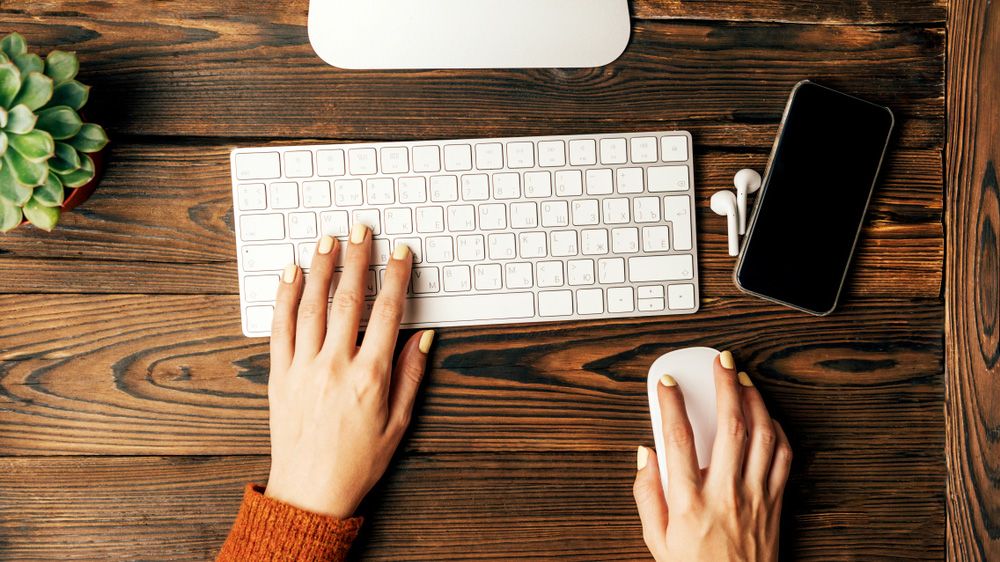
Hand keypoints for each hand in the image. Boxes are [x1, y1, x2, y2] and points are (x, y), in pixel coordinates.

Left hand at [264, 225, 433, 518]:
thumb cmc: (358, 462)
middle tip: (360, 229)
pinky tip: (290, 274)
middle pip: (348, 299)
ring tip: (327, 240)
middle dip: (356, 259)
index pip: (387, 313)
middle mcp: (335, 366)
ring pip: (311, 306)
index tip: (400, 253)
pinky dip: (284, 298)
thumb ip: (411, 376)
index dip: (395, 277)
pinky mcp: (279, 376)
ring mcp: (303, 369)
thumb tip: (423, 336)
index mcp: (370, 377)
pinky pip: (280, 328)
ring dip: (320, 268)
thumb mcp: (398, 423)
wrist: (311, 491)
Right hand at [633, 351, 791, 560]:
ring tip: (743, 379)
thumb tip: (646, 453)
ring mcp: (755, 497)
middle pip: (730, 427)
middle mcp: (725, 494)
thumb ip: (645, 493)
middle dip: (725, 386)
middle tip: (720, 361)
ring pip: (763, 436)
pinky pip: (784, 457)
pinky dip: (777, 430)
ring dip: (755, 401)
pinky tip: (766, 416)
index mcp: (689, 503)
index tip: (667, 383)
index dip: (671, 405)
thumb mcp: (654, 538)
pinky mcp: (775, 503)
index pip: (678, 441)